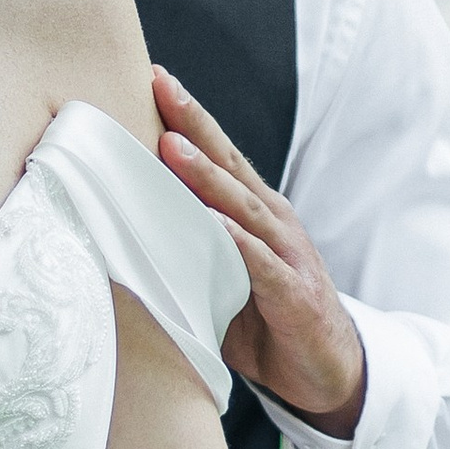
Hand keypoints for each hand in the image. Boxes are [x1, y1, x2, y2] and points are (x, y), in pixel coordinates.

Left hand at [151, 68, 366, 440]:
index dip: (187, 117)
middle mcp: (272, 222)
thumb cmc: (265, 320)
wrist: (328, 370)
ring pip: (241, 206)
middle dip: (192, 123)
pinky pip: (260, 264)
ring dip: (206, 176)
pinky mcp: (293, 294)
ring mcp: (286, 254)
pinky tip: (213, 224)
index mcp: (254, 212)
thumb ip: (184, 249)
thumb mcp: (220, 278)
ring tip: (171, 146)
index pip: (218, 155)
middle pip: (228, 163)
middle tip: (159, 84)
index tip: (153, 78)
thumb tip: (121, 232)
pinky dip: (236, 242)